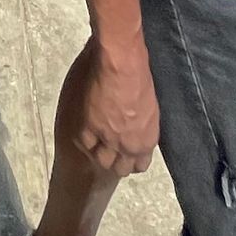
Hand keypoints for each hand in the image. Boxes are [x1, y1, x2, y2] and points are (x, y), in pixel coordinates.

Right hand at [72, 41, 159, 177]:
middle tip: (111, 150)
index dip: (132, 160)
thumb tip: (137, 129)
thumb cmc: (142, 79)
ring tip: (97, 143)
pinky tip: (86, 131)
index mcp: (146, 141)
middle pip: (120, 168)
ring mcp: (108, 138)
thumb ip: (143, 126)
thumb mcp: (151, 108)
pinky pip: (85, 143)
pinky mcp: (91, 127)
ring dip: (99, 152)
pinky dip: (85, 139)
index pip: (140, 165)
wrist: (124, 67)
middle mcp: (128, 145)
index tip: (127, 154)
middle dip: (116, 161)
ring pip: (101, 160)